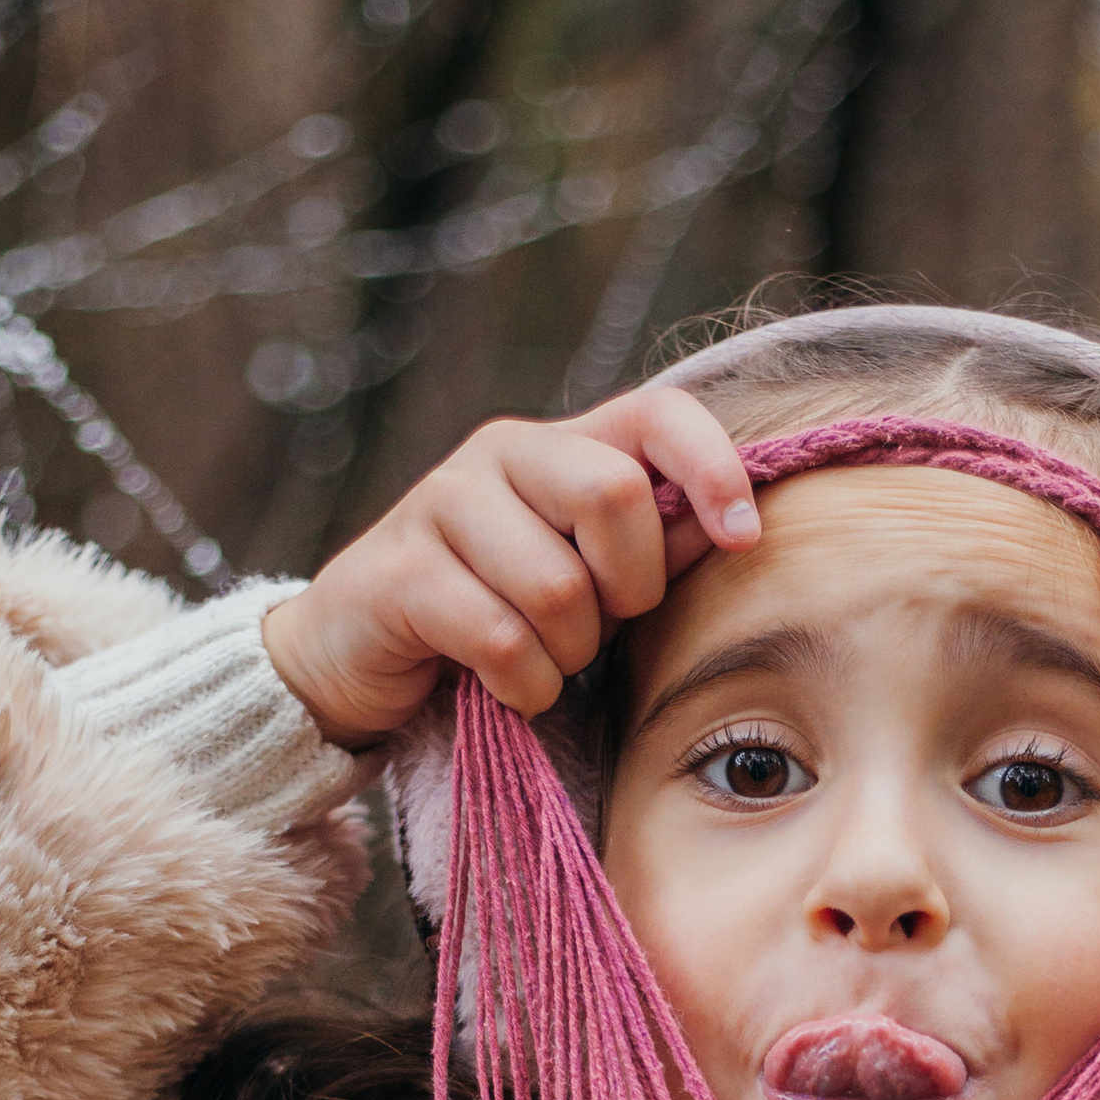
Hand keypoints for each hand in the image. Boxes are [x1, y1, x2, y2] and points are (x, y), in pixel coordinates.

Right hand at [260, 385, 762, 746]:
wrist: (356, 656)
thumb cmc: (496, 615)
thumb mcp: (589, 580)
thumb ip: (654, 548)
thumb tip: (738, 525)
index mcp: (562, 444)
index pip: (658, 414)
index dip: (713, 468)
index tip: (742, 538)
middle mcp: (502, 452)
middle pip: (613, 496)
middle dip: (628, 588)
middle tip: (599, 625)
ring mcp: (442, 501)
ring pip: (557, 586)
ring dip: (567, 653)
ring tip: (540, 659)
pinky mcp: (398, 570)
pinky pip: (502, 640)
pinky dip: (522, 686)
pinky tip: (504, 686)